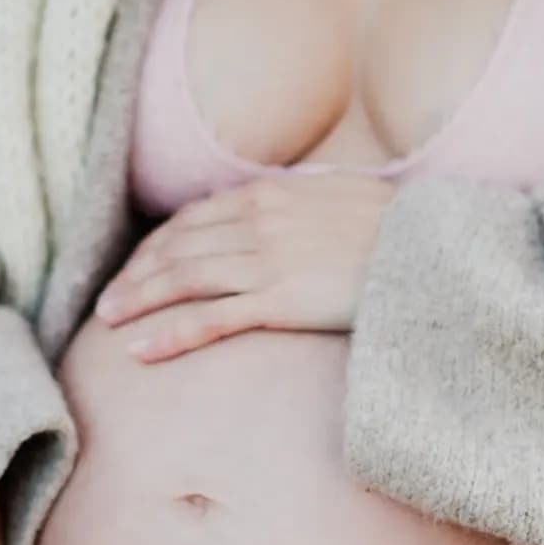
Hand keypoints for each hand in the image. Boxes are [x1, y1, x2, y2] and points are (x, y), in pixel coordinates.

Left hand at [93, 174, 395, 361]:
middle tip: (108, 301)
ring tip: (109, 323)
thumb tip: (293, 211)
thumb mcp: (348, 199)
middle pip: (179, 247)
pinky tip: (140, 351)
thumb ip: (308, 205)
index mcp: (274, 193)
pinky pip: (210, 318)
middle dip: (138, 274)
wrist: (435, 252)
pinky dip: (169, 334)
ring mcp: (268, 259)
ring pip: (183, 280)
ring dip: (140, 301)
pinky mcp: (281, 300)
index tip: (139, 267)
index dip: (158, 245)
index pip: (196, 217)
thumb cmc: (402, 232)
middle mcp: (261, 220)